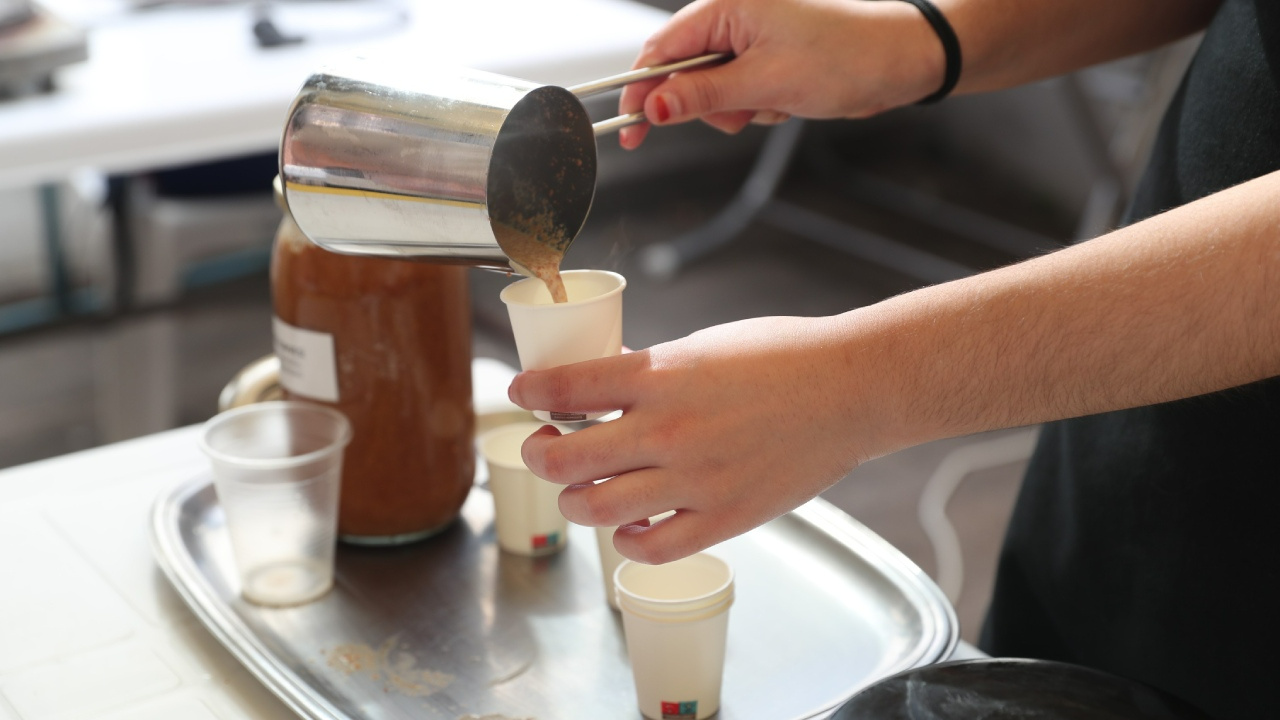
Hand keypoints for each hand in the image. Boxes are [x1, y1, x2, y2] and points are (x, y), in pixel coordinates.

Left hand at [508, 315, 894, 563]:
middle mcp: (670, 430)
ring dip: (575, 499)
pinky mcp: (725, 517)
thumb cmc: (785, 357)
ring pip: (598, 508)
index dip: (530, 390)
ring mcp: (696, 479)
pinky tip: (631, 522)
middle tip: (545, 446)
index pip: (566, 387)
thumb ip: (651, 372)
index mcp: (662, 375)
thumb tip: (601, 388)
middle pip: (567, 459)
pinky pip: (652, 547)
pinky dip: (628, 539)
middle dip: (540, 453)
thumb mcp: (704, 346)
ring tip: (582, 488)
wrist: (852, 390)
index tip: (520, 392)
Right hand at [617, 0, 945, 147]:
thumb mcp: (765, 82)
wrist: (900, 61)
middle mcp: (732, 20)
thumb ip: (703, 96)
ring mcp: (750, 42)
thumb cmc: (846, 55)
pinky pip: (739, 97)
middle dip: (707, 105)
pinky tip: (789, 101)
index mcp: (725, 8)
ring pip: (712, 92)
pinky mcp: (766, 63)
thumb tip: (655, 108)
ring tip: (777, 101)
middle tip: (740, 112)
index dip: (642, 93)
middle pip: (683, 75)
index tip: (631, 130)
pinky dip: (758, 108)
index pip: (660, 52)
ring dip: (738, 110)